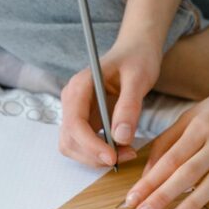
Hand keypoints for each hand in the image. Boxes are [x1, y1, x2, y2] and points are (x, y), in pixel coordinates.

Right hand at [59, 38, 162, 165]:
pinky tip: (121, 149)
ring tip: (126, 153)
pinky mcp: (84, 121)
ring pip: (73, 147)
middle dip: (95, 154)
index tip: (113, 157)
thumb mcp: (139, 78)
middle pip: (70, 140)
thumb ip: (129, 107)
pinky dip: (99, 153)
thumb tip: (121, 138)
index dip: (91, 145)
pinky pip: (84, 145)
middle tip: (127, 155)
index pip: (74, 123)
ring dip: (95, 158)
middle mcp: (71, 100)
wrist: (135, 50)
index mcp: (79, 86)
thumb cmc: (137, 58)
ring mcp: (75, 111)